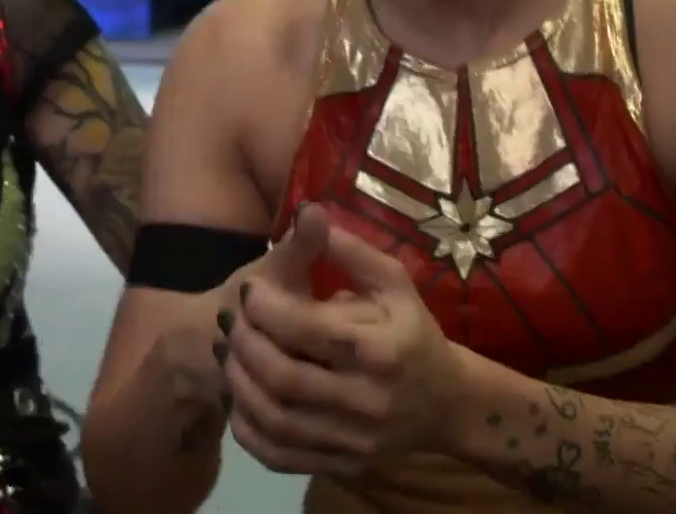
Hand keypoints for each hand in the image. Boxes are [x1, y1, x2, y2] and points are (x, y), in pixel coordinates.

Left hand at [221, 204, 463, 474]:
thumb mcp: (395, 284)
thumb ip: (352, 251)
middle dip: (244, 346)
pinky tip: (239, 400)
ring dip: (239, 386)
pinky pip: (281, 455)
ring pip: (276, 420)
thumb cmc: (413, 332)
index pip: (307, 328)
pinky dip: (249, 430)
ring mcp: (354, 438)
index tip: (248, 290)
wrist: (447, 403)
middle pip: (284, 378)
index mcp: (381, 349)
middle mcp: (368, 399)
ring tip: (227, 355)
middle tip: (228, 323)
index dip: (266, 307)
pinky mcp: (342, 463)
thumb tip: (309, 212)